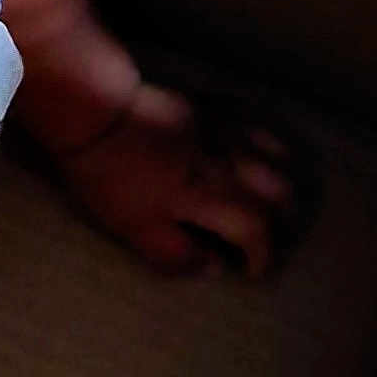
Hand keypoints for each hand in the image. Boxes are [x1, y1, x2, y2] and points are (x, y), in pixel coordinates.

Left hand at [47, 82, 302, 276]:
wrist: (95, 109)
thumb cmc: (110, 174)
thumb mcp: (134, 228)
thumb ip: (176, 253)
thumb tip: (212, 268)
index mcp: (212, 199)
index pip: (256, 232)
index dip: (261, 256)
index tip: (252, 271)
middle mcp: (228, 164)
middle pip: (277, 193)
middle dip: (280, 220)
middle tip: (266, 236)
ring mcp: (221, 130)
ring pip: (276, 155)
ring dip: (280, 180)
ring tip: (271, 197)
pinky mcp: (208, 105)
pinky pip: (254, 124)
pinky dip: (265, 143)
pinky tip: (258, 148)